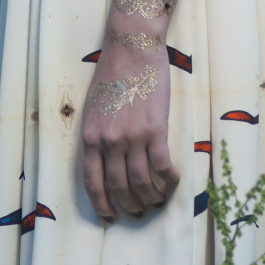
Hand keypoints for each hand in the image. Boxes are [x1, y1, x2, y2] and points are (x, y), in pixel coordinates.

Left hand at [81, 36, 177, 220]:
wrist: (131, 47)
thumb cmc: (112, 73)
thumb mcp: (93, 107)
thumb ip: (98, 135)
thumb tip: (105, 162)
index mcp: (90, 136)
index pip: (92, 182)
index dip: (101, 204)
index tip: (109, 216)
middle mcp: (109, 141)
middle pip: (118, 187)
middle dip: (129, 205)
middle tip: (139, 211)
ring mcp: (133, 136)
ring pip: (142, 182)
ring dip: (151, 197)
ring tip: (157, 200)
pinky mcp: (156, 129)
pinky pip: (163, 166)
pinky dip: (170, 180)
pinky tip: (173, 181)